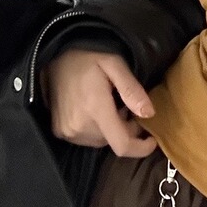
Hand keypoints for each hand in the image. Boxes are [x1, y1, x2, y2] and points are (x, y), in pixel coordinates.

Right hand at [43, 49, 158, 157]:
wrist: (54, 58)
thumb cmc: (88, 58)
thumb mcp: (115, 64)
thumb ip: (132, 90)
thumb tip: (149, 113)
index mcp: (96, 109)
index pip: (122, 144)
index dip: (141, 148)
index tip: (153, 140)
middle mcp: (80, 126)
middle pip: (114, 141)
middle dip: (127, 128)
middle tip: (128, 106)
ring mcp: (67, 131)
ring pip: (101, 141)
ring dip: (112, 129)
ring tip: (111, 105)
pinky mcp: (60, 132)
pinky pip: (87, 139)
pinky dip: (97, 129)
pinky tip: (95, 110)